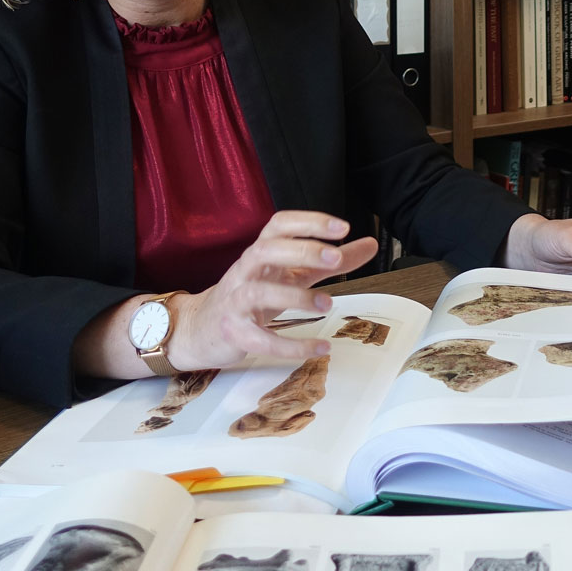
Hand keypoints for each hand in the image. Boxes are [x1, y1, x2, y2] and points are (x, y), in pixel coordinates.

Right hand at [168, 211, 378, 368]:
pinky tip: (319, 348)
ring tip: (328, 305)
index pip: (279, 225)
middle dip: (302, 251)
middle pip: (266, 250)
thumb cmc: (252, 294)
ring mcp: (236, 301)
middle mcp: (245, 271)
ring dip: (296, 297)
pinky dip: (291, 345)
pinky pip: (260, 339)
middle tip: (336, 259)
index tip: (343, 228)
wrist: (201, 327)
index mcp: (261, 252)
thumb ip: (328, 261)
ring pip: (259, 292)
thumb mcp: (291, 274)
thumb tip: (370, 244)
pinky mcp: (234, 333)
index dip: (309, 222)